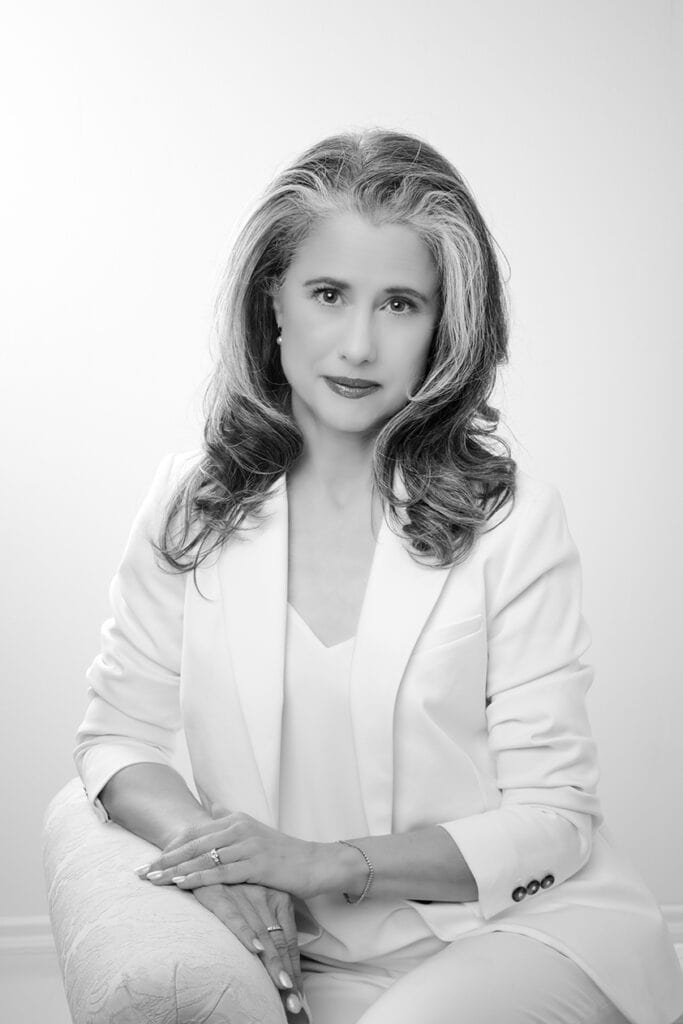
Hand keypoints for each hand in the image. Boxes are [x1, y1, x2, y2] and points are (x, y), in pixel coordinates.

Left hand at [137, 805, 332, 898]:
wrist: (316, 863)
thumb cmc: (283, 852)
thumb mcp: (255, 830)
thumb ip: (230, 818)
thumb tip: (211, 804)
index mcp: (236, 819)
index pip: (195, 832)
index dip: (170, 847)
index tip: (149, 860)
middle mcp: (239, 828)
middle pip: (193, 844)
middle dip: (164, 859)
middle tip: (139, 871)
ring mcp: (248, 845)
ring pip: (202, 858)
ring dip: (174, 870)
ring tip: (152, 879)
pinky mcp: (256, 864)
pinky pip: (221, 872)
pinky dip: (199, 877)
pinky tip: (181, 883)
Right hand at [191, 882, 306, 1019]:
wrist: (202, 858)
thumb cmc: (232, 883)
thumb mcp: (257, 898)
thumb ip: (271, 923)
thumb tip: (279, 961)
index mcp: (279, 896)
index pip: (290, 939)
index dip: (295, 968)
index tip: (300, 994)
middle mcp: (265, 895)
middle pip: (280, 942)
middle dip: (288, 975)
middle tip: (295, 1003)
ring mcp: (243, 894)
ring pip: (262, 935)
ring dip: (273, 966)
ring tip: (284, 990)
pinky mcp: (219, 894)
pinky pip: (235, 917)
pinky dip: (245, 933)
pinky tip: (255, 949)